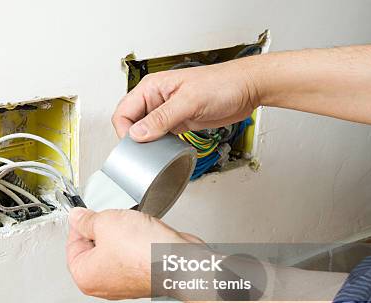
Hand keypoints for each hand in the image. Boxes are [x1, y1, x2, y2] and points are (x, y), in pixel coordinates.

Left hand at [66, 207, 201, 299]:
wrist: (181, 262)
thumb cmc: (145, 252)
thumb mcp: (105, 223)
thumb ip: (86, 219)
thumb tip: (77, 217)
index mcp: (85, 276)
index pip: (72, 244)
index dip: (80, 223)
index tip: (87, 213)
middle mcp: (102, 285)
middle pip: (93, 247)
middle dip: (103, 229)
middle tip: (113, 220)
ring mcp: (124, 282)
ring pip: (114, 248)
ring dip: (121, 234)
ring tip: (131, 228)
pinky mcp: (142, 276)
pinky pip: (132, 253)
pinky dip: (136, 241)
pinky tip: (144, 235)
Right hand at [112, 58, 259, 140]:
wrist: (247, 88)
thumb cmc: (223, 83)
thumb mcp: (189, 101)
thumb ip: (161, 118)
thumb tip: (138, 133)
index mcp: (152, 87)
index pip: (123, 112)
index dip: (124, 131)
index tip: (134, 145)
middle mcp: (156, 99)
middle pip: (131, 123)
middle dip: (134, 139)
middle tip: (143, 152)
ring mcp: (167, 111)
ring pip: (145, 132)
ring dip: (147, 143)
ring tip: (156, 152)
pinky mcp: (178, 122)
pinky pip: (160, 136)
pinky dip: (160, 145)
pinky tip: (166, 150)